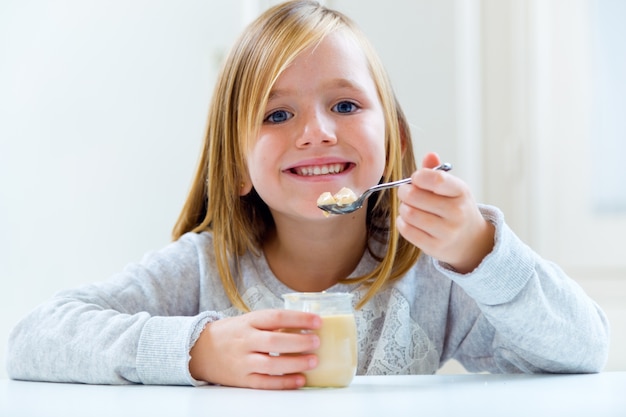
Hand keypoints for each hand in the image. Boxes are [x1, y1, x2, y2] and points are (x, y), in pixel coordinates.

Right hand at [189, 309, 320, 388]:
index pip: (276, 317)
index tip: (317, 321)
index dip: (299, 319)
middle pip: (274, 342)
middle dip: (299, 342)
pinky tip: (300, 380)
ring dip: (295, 363)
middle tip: (316, 342)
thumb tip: (304, 327)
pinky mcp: (242, 379)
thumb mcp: (247, 321)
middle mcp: (245, 341)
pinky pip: (265, 383)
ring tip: (313, 361)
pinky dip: (284, 383)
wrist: (199, 350)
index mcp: (248, 322)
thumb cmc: (230, 334)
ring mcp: (242, 361)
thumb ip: (271, 324)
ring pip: (271, 364)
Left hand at [396, 152, 494, 273]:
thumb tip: (430, 155)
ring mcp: (447, 232)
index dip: (418, 176)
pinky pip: (407, 230)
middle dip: (404, 192)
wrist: (470, 241)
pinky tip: (408, 220)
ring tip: (409, 206)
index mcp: (461, 192)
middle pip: (415, 196)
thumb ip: (437, 172)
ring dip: (403, 208)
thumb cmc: (456, 208)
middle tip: (405, 192)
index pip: (437, 180)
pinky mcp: (435, 247)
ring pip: (409, 213)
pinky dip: (402, 222)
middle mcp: (456, 212)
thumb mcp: (453, 188)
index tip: (415, 178)